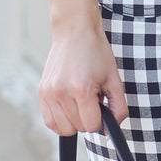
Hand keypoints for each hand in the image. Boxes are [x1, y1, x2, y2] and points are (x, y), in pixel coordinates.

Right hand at [37, 19, 128, 134]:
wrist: (74, 32)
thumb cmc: (95, 52)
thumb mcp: (114, 79)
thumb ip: (118, 107)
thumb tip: (111, 129)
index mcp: (81, 89)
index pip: (92, 126)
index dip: (101, 121)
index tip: (102, 107)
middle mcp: (61, 93)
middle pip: (78, 128)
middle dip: (88, 119)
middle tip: (92, 99)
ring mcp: (48, 93)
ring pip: (62, 128)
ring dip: (74, 122)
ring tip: (80, 102)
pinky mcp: (41, 92)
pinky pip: (49, 121)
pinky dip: (61, 121)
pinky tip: (69, 108)